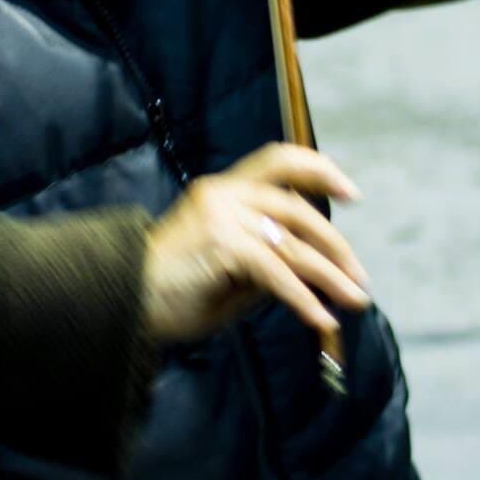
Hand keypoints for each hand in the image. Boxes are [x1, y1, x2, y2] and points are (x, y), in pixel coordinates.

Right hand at [142, 142, 370, 344]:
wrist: (121, 302)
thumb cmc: (171, 293)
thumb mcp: (230, 273)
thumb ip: (266, 263)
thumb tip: (313, 274)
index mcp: (223, 191)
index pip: (279, 161)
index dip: (319, 170)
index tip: (351, 192)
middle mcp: (224, 194)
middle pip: (297, 208)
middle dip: (335, 245)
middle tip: (358, 278)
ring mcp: (222, 216)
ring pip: (292, 244)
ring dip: (330, 276)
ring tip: (355, 300)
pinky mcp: (222, 244)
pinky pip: (276, 272)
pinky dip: (303, 298)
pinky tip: (321, 319)